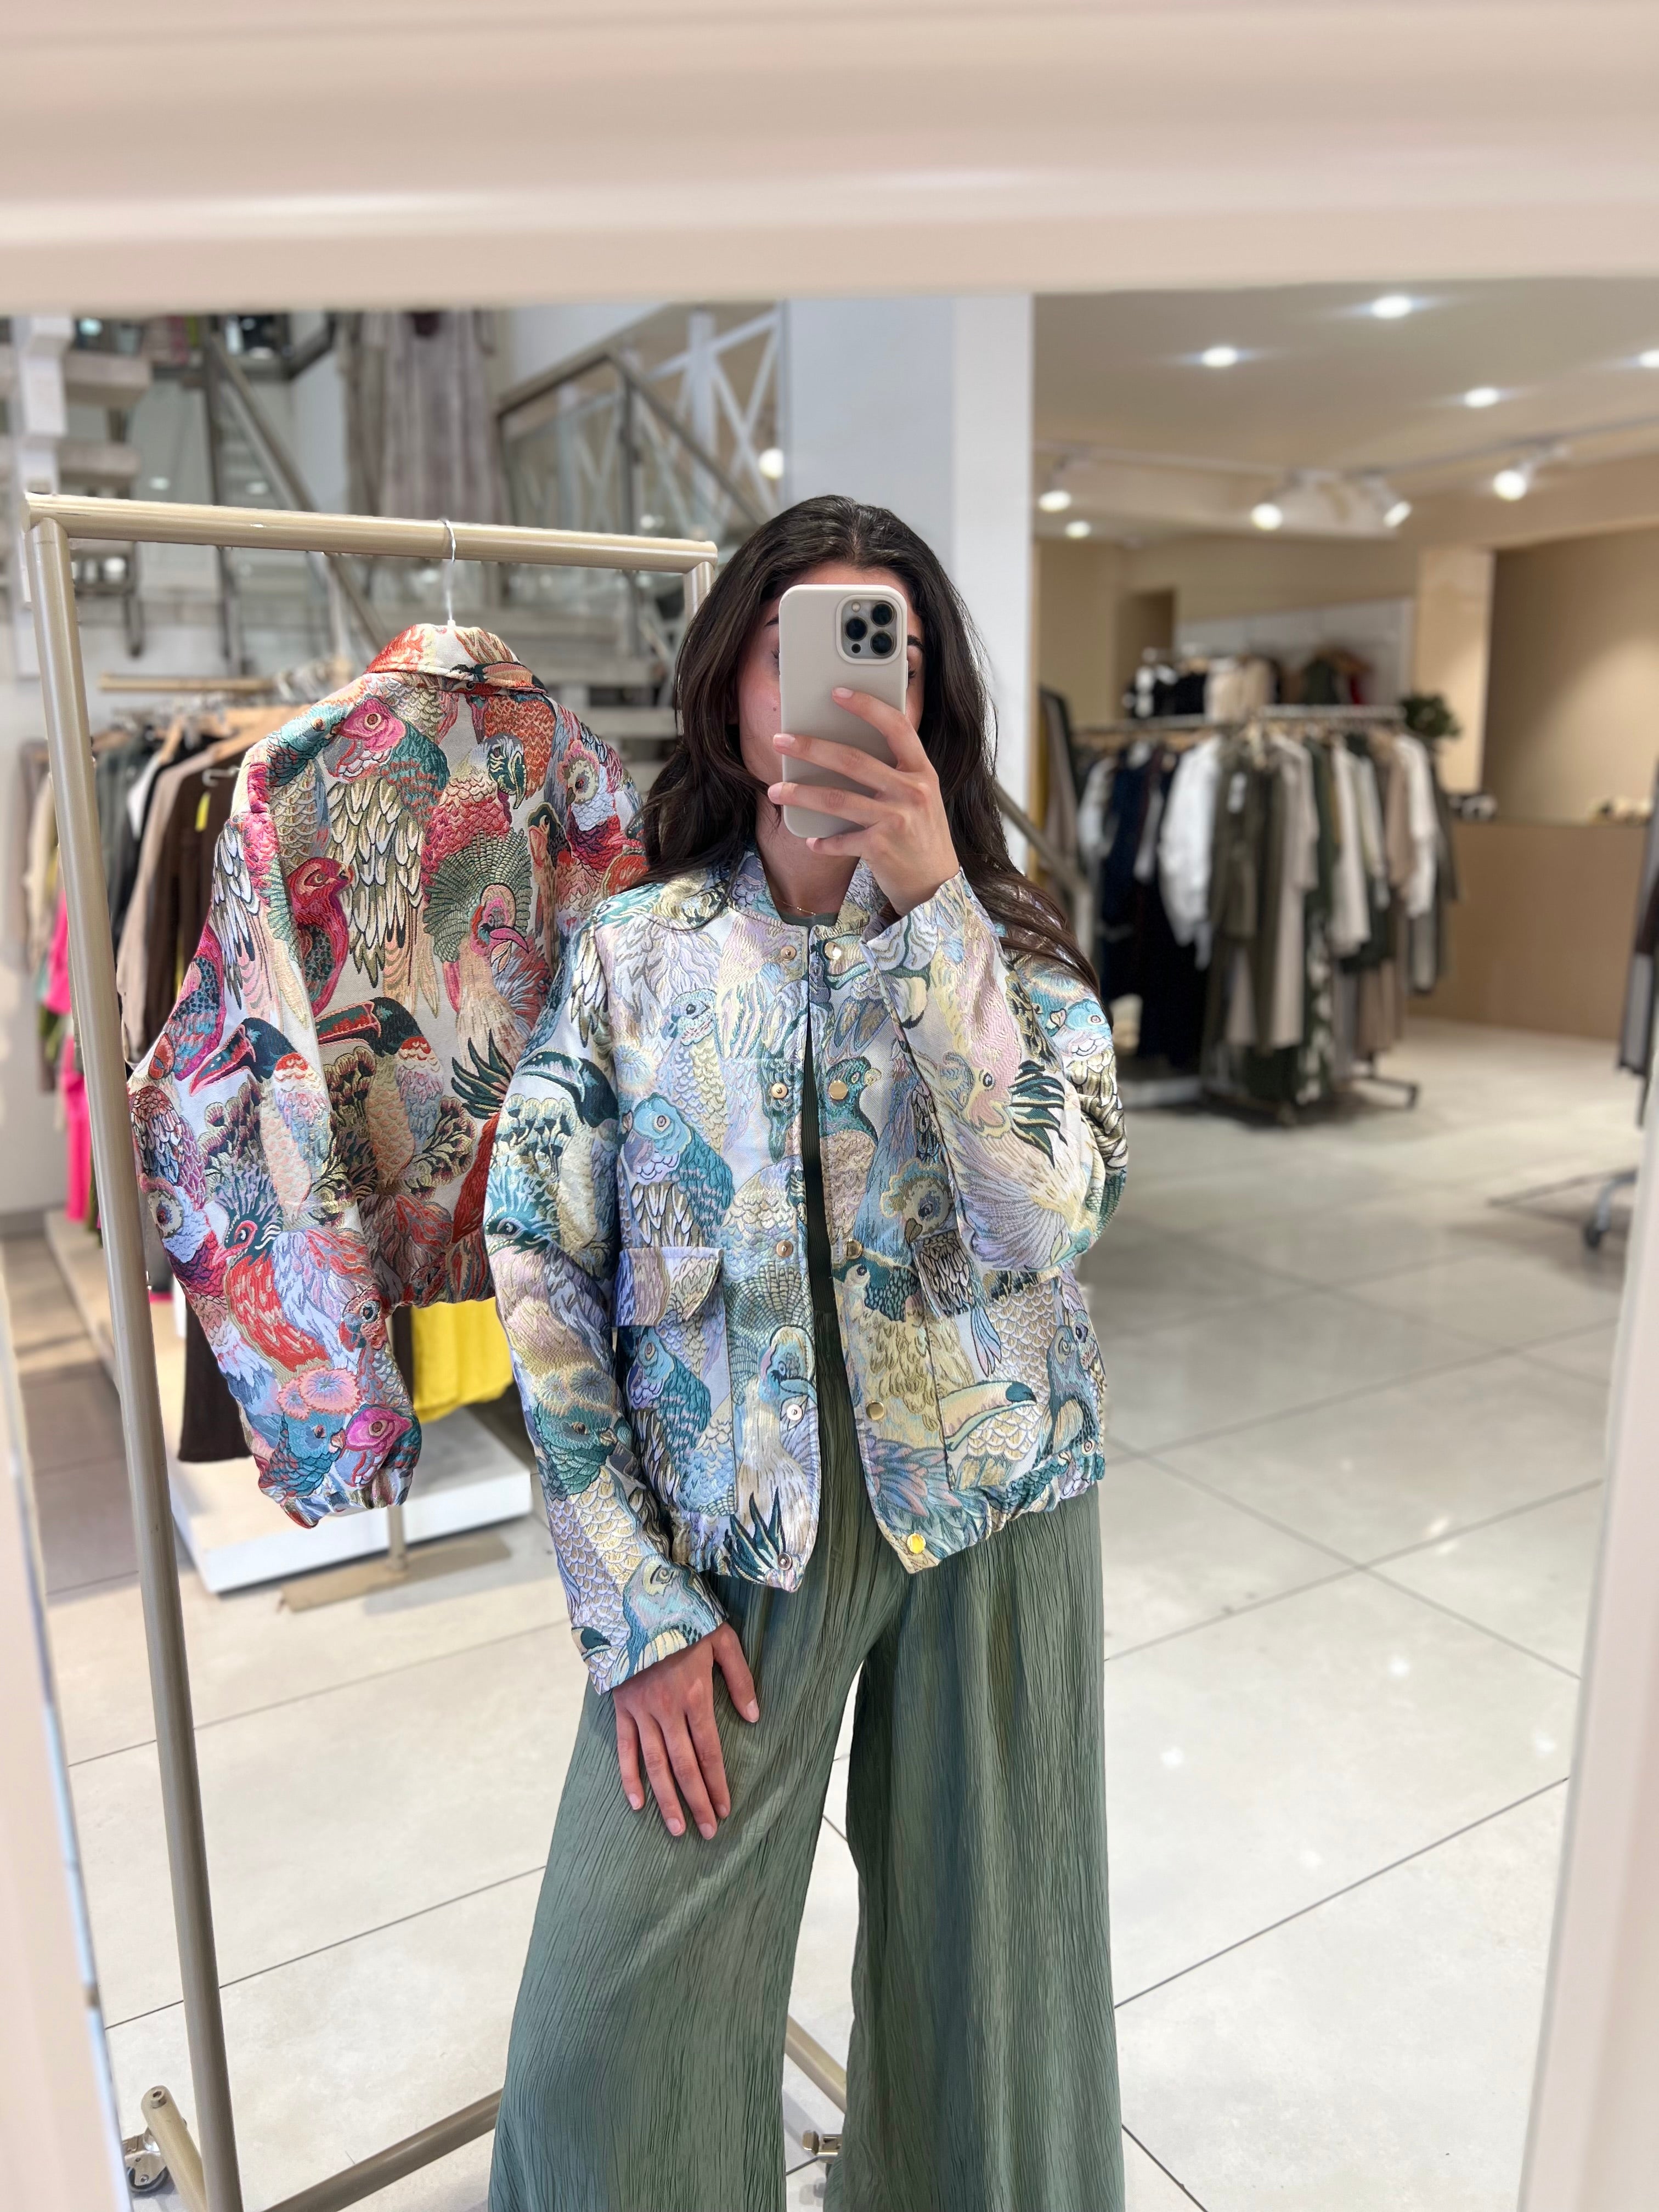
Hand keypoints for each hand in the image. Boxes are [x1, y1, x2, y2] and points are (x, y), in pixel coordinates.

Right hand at [613, 1622, 758, 1839]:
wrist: (633, 1600)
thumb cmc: (683, 1618)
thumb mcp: (721, 1639)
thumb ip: (740, 1678)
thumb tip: (754, 1716)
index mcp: (695, 1695)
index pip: (709, 1751)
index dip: (718, 1783)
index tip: (726, 1808)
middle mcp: (667, 1710)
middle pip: (684, 1766)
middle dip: (697, 1801)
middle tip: (707, 1832)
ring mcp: (641, 1711)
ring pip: (655, 1765)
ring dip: (666, 1800)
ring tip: (677, 1829)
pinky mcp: (621, 1708)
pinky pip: (624, 1748)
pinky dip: (629, 1777)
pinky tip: (637, 1802)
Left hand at [767, 687, 959, 915]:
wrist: (936, 884)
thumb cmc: (921, 834)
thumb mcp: (921, 795)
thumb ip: (895, 772)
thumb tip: (845, 749)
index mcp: (922, 770)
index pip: (896, 726)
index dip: (867, 706)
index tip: (838, 692)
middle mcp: (911, 791)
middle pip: (853, 760)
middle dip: (811, 748)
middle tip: (782, 740)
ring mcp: (897, 819)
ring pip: (837, 799)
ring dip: (802, 794)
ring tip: (777, 790)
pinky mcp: (881, 847)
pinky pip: (840, 839)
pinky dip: (822, 841)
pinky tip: (812, 840)